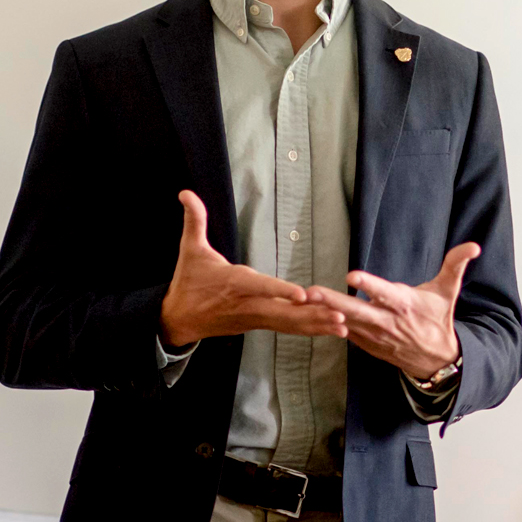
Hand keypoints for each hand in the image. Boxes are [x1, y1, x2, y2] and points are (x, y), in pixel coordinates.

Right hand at [159, 190, 347, 345]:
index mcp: (234, 284)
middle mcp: (248, 304)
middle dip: (312, 315)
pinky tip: (328, 329)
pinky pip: (286, 328)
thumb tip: (185, 192)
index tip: (301, 295)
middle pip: (283, 313)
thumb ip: (194, 220)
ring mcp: (254, 318)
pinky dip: (308, 329)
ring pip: (288, 324)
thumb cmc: (188, 282)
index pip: (260, 287)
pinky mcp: (258, 325)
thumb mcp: (189, 250)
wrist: (177, 320)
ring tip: (343, 325)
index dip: (280, 291)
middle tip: (340, 316)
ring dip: (316, 325)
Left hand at [305, 242, 480, 378]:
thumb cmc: (438, 319)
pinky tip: (309, 317)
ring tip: (302, 302)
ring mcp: (375, 336)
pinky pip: (345, 334)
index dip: (369, 285)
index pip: (385, 293)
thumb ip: (456, 265)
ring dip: (324, 313)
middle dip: (333, 301)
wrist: (437, 360)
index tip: (352, 276)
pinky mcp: (367, 345)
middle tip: (311, 291)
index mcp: (405, 304)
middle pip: (357, 310)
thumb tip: (475, 246)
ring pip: (346, 322)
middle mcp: (388, 321)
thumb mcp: (448, 291)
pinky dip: (328, 326)